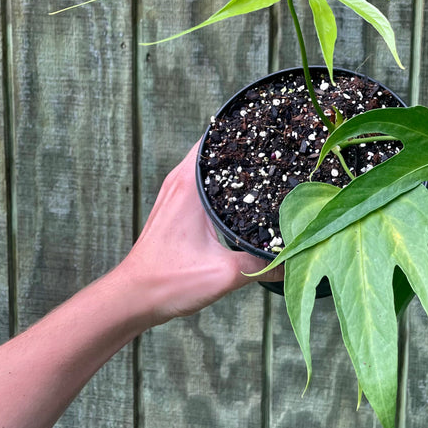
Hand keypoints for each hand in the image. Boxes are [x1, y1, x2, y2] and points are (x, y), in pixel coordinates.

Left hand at [115, 143, 282, 324]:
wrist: (133, 297)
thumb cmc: (168, 281)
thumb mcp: (224, 274)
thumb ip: (261, 264)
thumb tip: (294, 257)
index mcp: (190, 184)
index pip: (217, 138)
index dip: (244, 130)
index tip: (271, 130)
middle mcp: (180, 180)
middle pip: (216, 147)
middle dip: (245, 146)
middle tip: (277, 148)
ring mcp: (175, 191)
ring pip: (209, 164)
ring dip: (232, 164)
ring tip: (265, 166)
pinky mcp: (174, 205)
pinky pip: (202, 180)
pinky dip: (221, 181)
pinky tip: (242, 194)